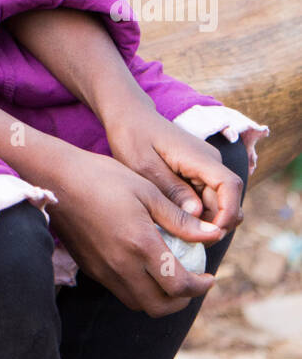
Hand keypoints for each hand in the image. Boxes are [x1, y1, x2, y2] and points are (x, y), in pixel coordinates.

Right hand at [47, 146, 224, 317]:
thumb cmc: (104, 176)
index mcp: (140, 244)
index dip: (200, 287)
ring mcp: (103, 270)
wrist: (57, 178)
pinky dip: (138, 289)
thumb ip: (180, 219)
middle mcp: (122, 265)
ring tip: (168, 276)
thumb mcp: (147, 190)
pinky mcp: (90, 268)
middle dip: (182, 301)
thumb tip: (213, 235)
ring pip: (139, 304)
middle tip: (191, 282)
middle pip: (159, 307)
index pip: (178, 286)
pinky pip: (120, 291)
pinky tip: (142, 265)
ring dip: (159, 299)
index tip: (209, 278)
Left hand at [103, 107, 244, 235]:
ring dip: (206, 223)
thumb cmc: (132, 137)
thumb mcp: (143, 166)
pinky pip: (207, 200)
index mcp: (199, 157)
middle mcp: (209, 162)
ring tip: (178, 234)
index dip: (227, 213)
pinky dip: (198, 215)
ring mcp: (205, 168)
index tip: (210, 234)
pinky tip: (176, 223)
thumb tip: (197, 215)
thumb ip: (171, 189)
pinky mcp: (198, 174)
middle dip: (215, 225)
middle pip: (228, 201)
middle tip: (187, 242)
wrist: (129, 117)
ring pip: (219, 204)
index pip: (230, 186)